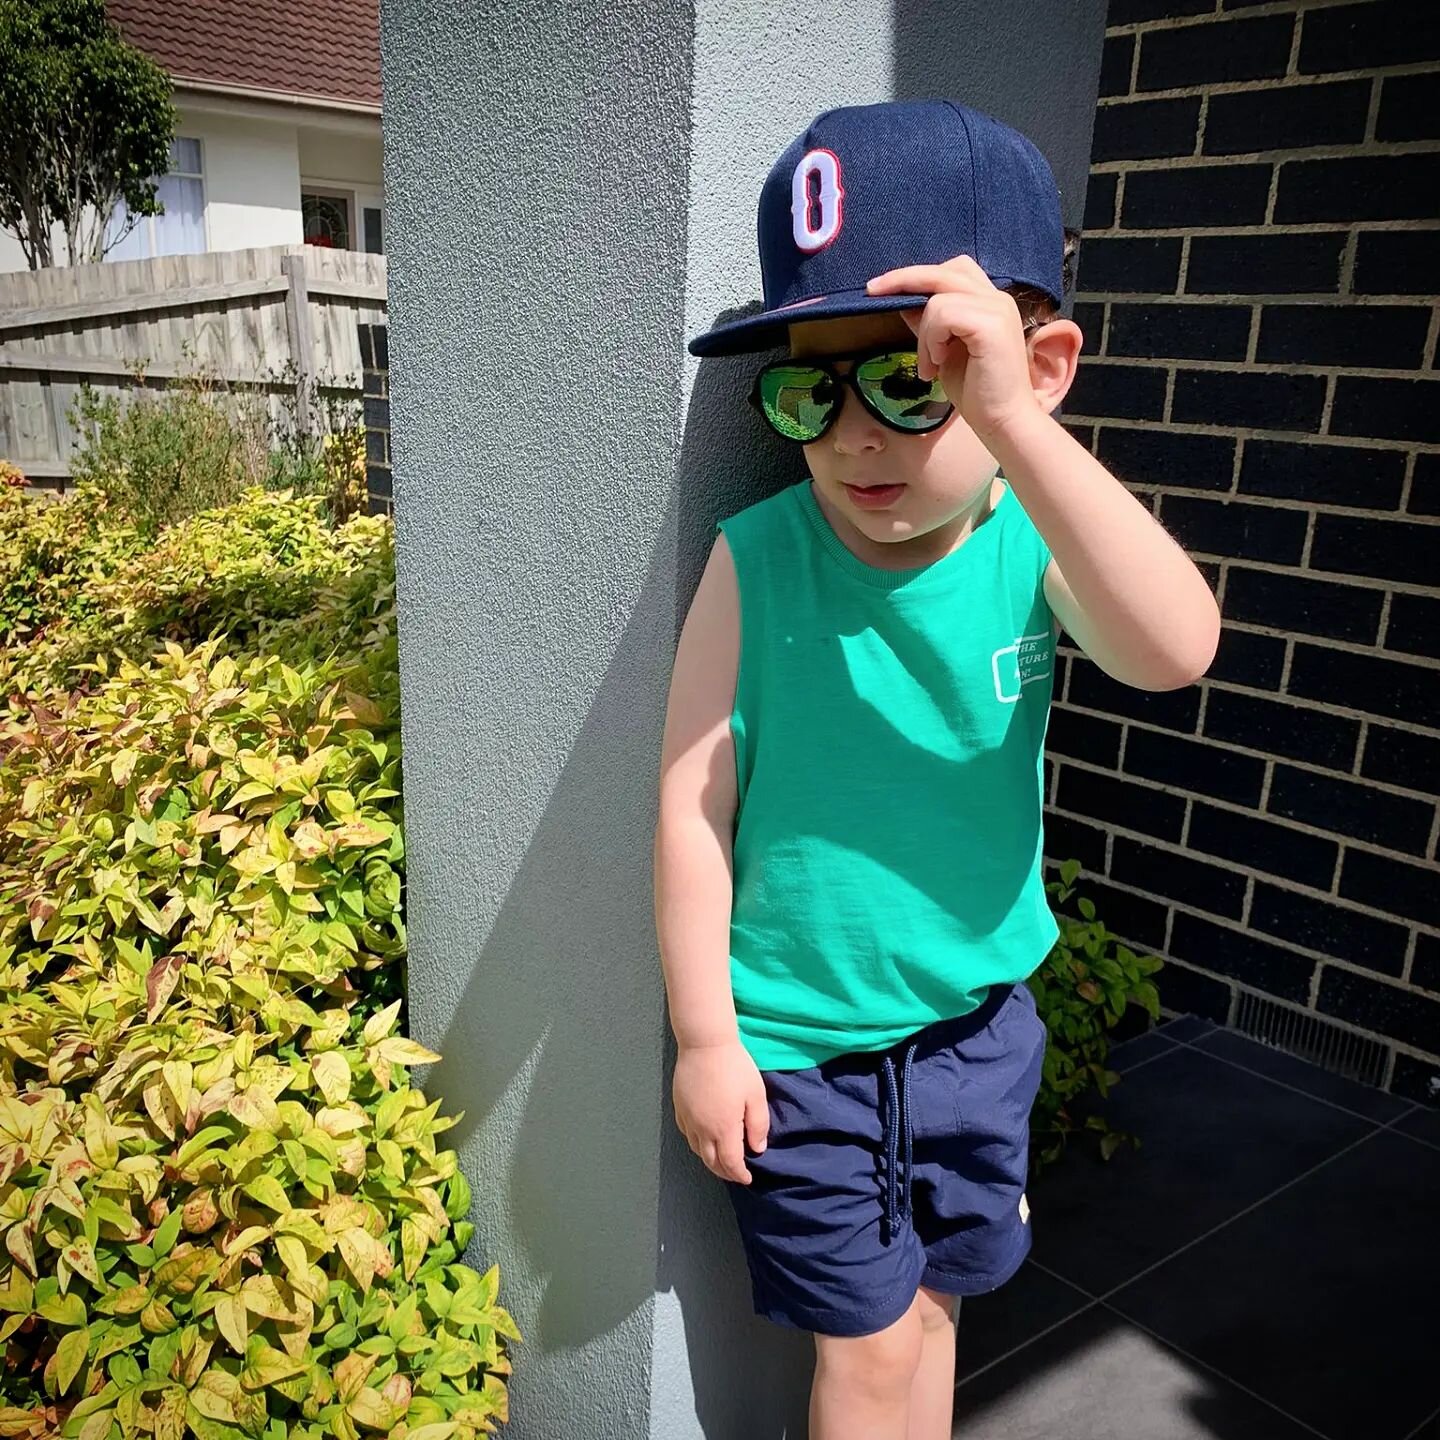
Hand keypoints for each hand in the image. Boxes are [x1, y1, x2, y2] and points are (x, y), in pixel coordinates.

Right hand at [673, 1038, 769, 1183]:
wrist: (704, 1043)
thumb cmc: (734, 1067)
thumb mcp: (755, 1094)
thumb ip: (758, 1124)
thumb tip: (757, 1148)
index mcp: (723, 1128)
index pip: (730, 1163)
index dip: (739, 1174)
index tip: (748, 1179)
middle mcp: (702, 1129)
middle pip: (711, 1162)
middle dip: (724, 1172)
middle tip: (735, 1174)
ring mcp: (688, 1118)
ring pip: (696, 1150)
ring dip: (709, 1160)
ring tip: (721, 1160)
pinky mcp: (679, 1108)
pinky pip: (687, 1134)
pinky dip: (696, 1144)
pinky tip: (704, 1139)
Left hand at [866, 253, 1042, 444]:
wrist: (1003, 421)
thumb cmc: (977, 392)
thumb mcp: (943, 352)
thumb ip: (929, 324)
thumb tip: (903, 302)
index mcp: (988, 303)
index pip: (951, 271)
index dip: (916, 275)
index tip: (880, 288)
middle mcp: (996, 299)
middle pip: (942, 272)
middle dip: (902, 279)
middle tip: (871, 291)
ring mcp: (996, 308)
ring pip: (938, 298)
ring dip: (924, 334)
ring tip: (931, 365)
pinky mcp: (991, 324)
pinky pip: (943, 314)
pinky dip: (932, 340)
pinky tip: (938, 364)